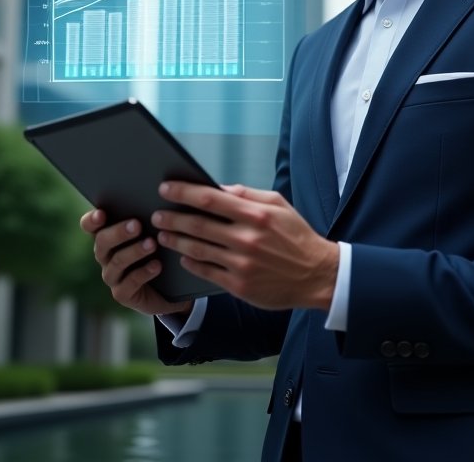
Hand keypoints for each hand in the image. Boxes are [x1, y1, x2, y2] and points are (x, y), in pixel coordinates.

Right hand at [80, 208, 192, 317]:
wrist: (170, 287)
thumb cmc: (161, 249)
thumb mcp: (154, 231)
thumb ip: (148, 215)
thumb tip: (156, 193)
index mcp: (108, 236)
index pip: (90, 226)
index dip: (92, 220)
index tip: (101, 213)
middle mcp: (105, 256)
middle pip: (102, 242)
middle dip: (119, 233)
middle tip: (137, 225)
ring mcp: (112, 276)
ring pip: (116, 262)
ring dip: (134, 251)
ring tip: (152, 244)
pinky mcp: (122, 294)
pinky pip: (129, 283)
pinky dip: (143, 272)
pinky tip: (157, 265)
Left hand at [153, 183, 338, 311]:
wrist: (316, 274)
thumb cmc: (296, 236)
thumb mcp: (279, 205)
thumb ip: (248, 195)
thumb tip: (219, 188)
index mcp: (255, 214)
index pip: (210, 198)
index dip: (184, 192)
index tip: (166, 188)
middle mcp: (246, 238)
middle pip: (198, 225)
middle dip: (172, 218)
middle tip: (156, 214)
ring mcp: (242, 264)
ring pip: (198, 249)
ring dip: (175, 240)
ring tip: (163, 235)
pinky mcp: (240, 285)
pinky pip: (207, 272)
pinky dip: (191, 263)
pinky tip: (182, 256)